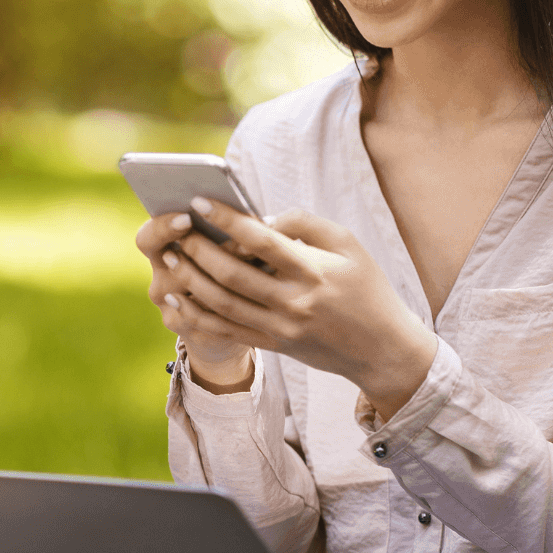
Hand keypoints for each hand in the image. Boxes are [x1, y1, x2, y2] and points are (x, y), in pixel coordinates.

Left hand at [147, 198, 437, 417]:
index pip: (261, 241)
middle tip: (176, 231)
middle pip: (233, 274)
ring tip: (169, 258)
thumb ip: (305, 223)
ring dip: (190, 280)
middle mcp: (294, 301)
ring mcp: (281, 327)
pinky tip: (177, 298)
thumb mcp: (349, 244)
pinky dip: (197, 315)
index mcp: (314, 271)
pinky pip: (227, 330)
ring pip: (223, 304)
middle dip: (198, 250)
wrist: (382, 349)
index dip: (227, 220)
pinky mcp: (274, 345)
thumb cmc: (366, 288)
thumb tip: (260, 217)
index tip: (199, 202)